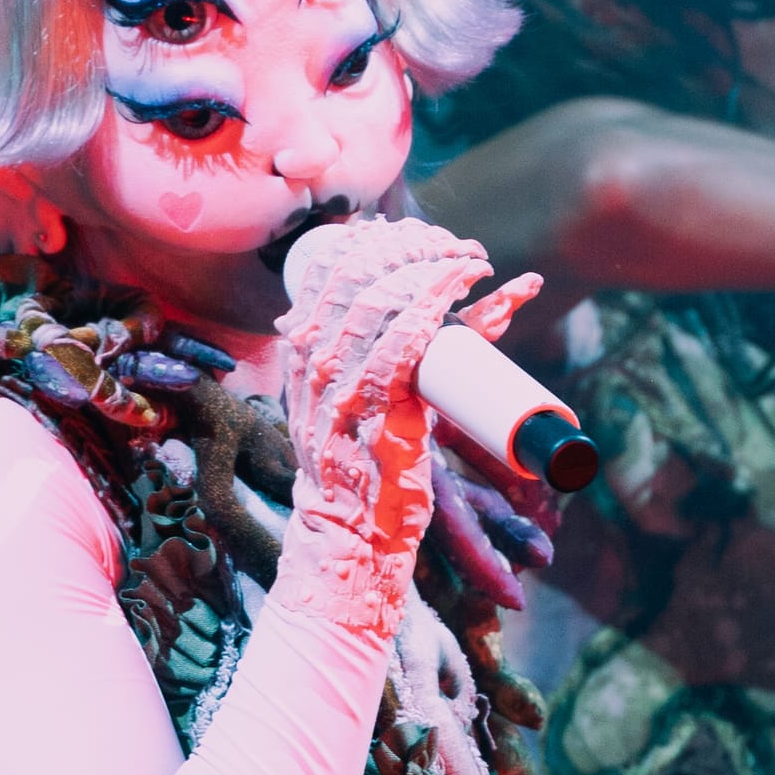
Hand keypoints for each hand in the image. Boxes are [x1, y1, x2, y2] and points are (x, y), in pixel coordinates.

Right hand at [274, 216, 491, 634]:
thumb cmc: (352, 478)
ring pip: (388, 295)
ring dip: (437, 264)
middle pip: (359, 273)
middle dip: (410, 246)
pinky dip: (445, 297)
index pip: (326, 272)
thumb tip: (330, 332)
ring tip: (472, 258)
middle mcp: (316, 362)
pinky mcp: (383, 406)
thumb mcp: (329, 413)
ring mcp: (346, 383)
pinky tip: (472, 278)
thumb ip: (331, 373)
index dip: (369, 241)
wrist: (348, 541)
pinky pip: (413, 334)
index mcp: (301, 357)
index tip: (406, 233)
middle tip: (451, 245)